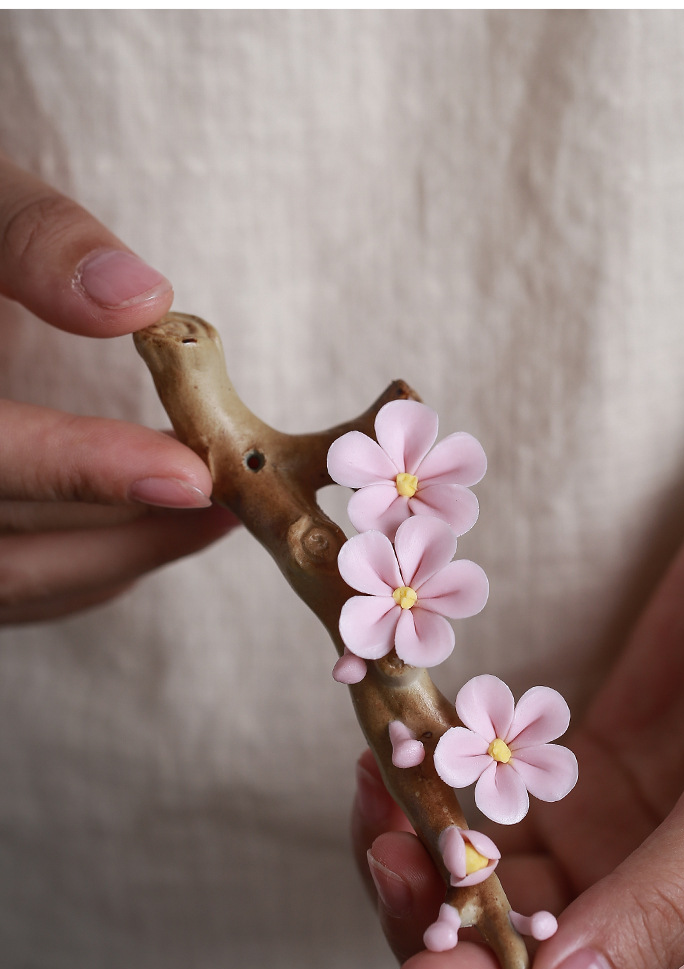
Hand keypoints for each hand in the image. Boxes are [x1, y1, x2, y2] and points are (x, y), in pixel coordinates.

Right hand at [0, 154, 236, 622]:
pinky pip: (9, 587)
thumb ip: (31, 239)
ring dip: (120, 559)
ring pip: (11, 585)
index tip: (186, 473)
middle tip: (233, 501)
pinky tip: (145, 527)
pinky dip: (85, 566)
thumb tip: (140, 299)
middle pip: (2, 560)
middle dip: (130, 539)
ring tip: (213, 512)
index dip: (77, 470)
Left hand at [352, 444, 683, 968]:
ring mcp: (625, 833)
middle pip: (522, 953)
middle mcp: (671, 909)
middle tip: (388, 840)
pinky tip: (405, 744)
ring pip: (496, 878)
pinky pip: (496, 797)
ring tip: (384, 779)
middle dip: (442, 915)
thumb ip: (669, 906)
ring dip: (428, 844)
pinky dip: (444, 780)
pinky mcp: (590, 766)